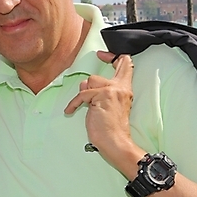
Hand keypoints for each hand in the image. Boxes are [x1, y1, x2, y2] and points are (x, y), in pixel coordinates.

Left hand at [65, 52, 142, 167]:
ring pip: (90, 80)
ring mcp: (112, 90)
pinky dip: (74, 103)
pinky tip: (71, 111)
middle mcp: (121, 88)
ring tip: (83, 106)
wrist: (115, 142)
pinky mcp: (102, 95)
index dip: (116, 56)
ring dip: (83, 93)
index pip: (126, 65)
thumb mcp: (108, 106)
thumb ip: (101, 93)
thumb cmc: (110, 129)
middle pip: (107, 69)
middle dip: (99, 69)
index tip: (103, 54)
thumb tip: (85, 84)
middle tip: (94, 61)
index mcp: (125, 90)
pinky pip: (82, 94)